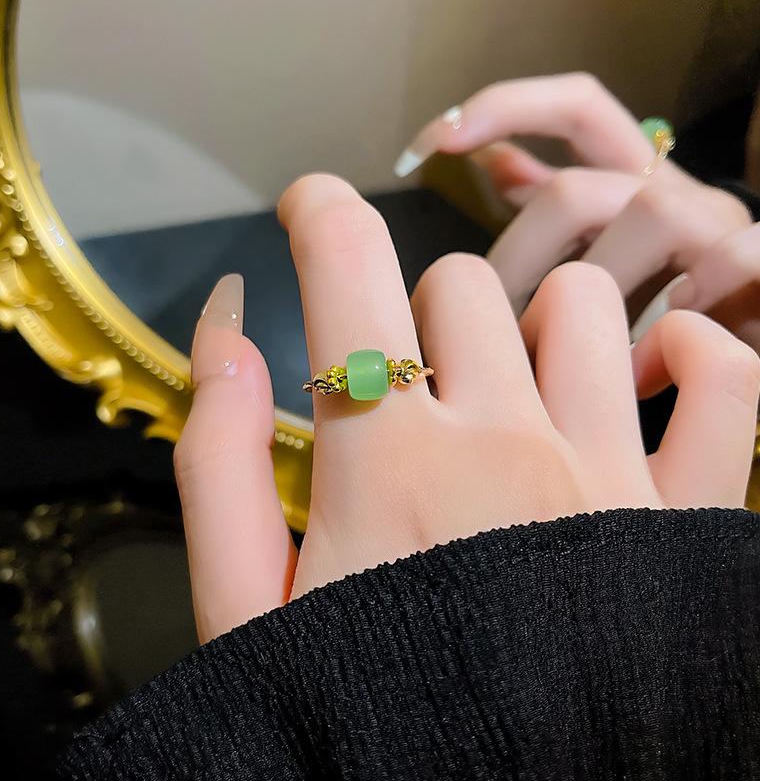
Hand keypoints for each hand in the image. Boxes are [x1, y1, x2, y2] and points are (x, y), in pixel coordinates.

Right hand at [174, 174, 759, 643]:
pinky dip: (693, 356)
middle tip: (402, 373)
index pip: (348, 272)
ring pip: (579, 303)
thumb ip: (220, 460)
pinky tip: (649, 380)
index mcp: (389, 467)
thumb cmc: (361, 725)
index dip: (318, 211)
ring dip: (531, 320)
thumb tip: (227, 328)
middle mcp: (506, 447)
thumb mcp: (244, 610)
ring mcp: (609, 479)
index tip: (308, 205)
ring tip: (510, 380)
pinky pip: (727, 381)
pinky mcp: (688, 524)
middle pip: (456, 285)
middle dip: (413, 309)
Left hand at [395, 73, 758, 351]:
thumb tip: (496, 164)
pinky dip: (685, 306)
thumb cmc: (661, 307)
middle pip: (579, 189)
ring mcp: (719, 226)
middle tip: (487, 330)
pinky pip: (739, 258)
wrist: (746, 337)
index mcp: (631, 182)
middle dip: (517, 264)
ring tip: (557, 361)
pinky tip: (645, 357)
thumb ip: (554, 210)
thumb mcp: (600, 253)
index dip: (508, 108)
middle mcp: (674, 191)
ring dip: (594, 293)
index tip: (434, 142)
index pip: (577, 109)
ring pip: (652, 215)